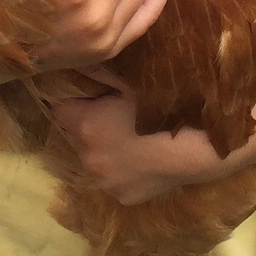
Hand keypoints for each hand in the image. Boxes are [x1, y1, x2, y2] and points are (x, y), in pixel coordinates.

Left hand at [49, 77, 223, 205]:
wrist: (195, 148)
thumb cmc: (162, 108)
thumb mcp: (130, 82)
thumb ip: (98, 71)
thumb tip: (76, 58)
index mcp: (85, 125)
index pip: (60, 110)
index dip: (74, 102)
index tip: (91, 99)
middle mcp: (87, 157)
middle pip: (76, 137)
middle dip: (89, 128)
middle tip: (115, 118)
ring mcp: (105, 181)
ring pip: (95, 161)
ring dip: (105, 152)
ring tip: (132, 141)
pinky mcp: (122, 197)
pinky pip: (115, 181)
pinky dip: (123, 172)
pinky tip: (143, 161)